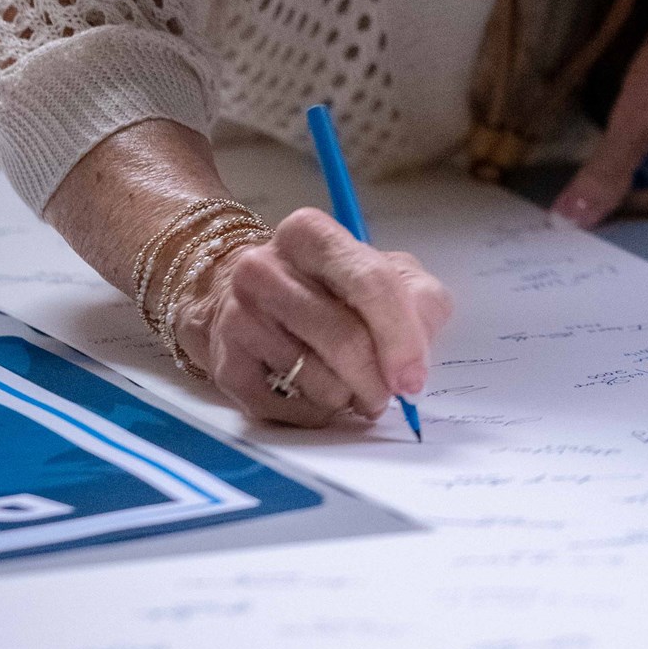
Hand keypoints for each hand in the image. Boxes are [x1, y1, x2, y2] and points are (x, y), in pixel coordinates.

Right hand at [178, 206, 452, 427]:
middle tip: (387, 394)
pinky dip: (317, 414)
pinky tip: (317, 395)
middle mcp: (264, 268)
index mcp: (309, 234)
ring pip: (319, 380)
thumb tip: (422, 343)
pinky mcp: (225, 365)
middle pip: (344, 338)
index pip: (369, 281)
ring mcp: (238, 317)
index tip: (414, 378)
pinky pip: (289, 409)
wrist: (244, 302)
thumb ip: (417, 297)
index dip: (401, 336)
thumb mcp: (378, 272)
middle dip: (377, 379)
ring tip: (349, 388)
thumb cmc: (323, 289)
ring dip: (348, 398)